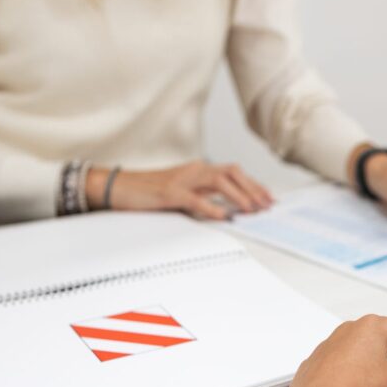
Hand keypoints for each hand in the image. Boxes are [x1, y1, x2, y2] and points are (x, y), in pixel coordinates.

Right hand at [86, 161, 272, 219]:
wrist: (118, 187)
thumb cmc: (149, 192)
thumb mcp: (182, 194)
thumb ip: (203, 198)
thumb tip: (227, 210)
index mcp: (198, 170)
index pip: (233, 172)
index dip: (253, 184)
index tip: (268, 198)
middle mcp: (194, 170)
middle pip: (232, 172)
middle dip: (252, 188)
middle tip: (267, 205)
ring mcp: (182, 180)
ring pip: (219, 181)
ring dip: (239, 196)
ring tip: (252, 210)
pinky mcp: (169, 192)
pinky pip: (195, 199)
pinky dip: (212, 208)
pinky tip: (225, 217)